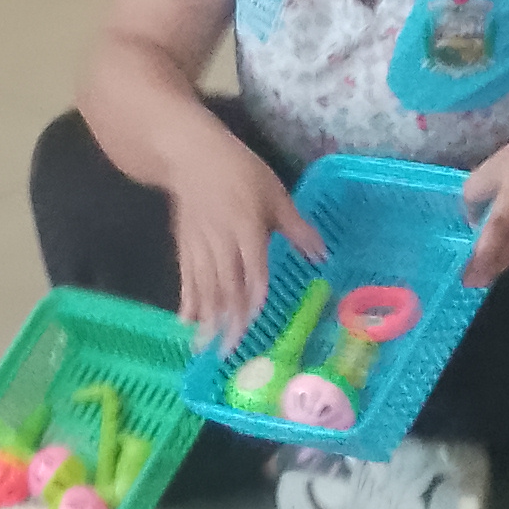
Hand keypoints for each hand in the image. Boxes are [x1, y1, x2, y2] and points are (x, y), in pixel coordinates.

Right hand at [168, 129, 317, 344]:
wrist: (192, 157)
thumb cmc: (241, 173)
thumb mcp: (275, 195)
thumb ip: (297, 229)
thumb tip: (323, 255)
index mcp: (247, 228)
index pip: (252, 270)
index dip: (253, 297)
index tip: (253, 323)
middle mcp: (222, 241)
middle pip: (225, 286)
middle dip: (227, 321)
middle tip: (229, 351)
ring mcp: (200, 245)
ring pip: (203, 287)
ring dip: (205, 318)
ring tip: (205, 347)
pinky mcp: (185, 246)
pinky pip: (186, 278)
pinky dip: (186, 301)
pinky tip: (186, 322)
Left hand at [459, 119, 508, 283]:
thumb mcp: (504, 157)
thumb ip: (481, 184)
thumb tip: (472, 215)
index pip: (498, 229)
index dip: (486, 252)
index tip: (471, 273)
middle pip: (508, 247)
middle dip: (490, 267)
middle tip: (471, 284)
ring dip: (503, 265)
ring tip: (486, 278)